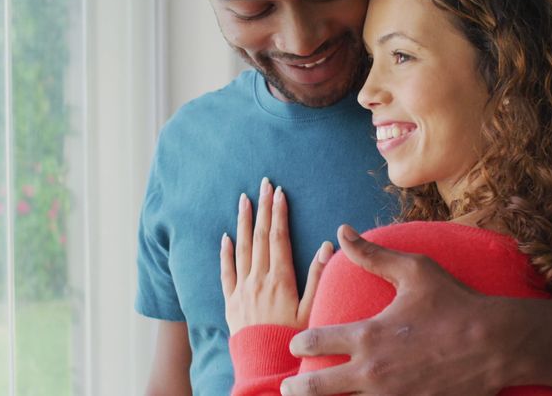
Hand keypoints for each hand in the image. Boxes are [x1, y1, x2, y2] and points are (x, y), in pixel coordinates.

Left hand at [220, 178, 333, 335]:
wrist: (263, 366)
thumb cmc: (293, 341)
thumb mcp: (312, 312)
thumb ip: (318, 278)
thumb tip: (326, 247)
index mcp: (281, 280)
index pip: (279, 238)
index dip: (279, 213)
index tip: (279, 192)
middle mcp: (259, 280)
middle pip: (261, 236)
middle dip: (263, 208)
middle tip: (263, 184)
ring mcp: (242, 290)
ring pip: (242, 248)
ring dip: (243, 222)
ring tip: (244, 199)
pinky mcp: (230, 302)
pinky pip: (226, 272)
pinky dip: (225, 253)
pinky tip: (226, 237)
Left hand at [281, 225, 524, 395]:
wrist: (498, 344)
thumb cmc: (455, 302)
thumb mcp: (414, 270)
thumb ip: (372, 255)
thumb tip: (342, 231)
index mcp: (367, 335)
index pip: (313, 343)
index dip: (299, 344)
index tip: (298, 344)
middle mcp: (373, 371)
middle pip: (317, 387)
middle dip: (297, 388)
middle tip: (288, 387)